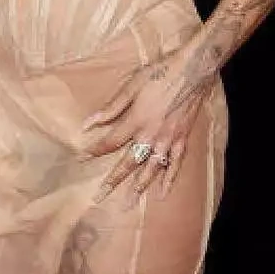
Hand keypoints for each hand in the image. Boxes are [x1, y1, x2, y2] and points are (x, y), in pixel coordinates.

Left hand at [79, 48, 210, 203]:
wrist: (193, 70)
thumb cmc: (161, 73)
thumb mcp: (132, 85)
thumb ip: (111, 107)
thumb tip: (88, 123)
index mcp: (137, 120)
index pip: (110, 142)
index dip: (94, 150)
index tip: (81, 158)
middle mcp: (151, 135)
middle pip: (128, 163)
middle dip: (112, 181)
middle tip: (99, 196)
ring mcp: (168, 140)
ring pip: (151, 169)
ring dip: (138, 187)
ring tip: (128, 203)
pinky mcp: (182, 140)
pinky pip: (175, 164)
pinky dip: (168, 180)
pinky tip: (161, 194)